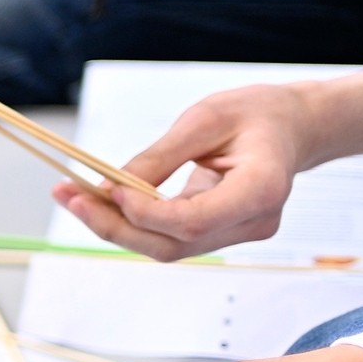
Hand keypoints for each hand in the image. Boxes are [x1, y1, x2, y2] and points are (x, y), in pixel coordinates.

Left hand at [50, 84, 309, 260]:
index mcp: (262, 191)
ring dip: (114, 226)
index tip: (107, 188)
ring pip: (166, 247)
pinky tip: (98, 200)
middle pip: (172, 244)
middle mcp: (253, 223)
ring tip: (71, 196)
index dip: (145, 213)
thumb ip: (161, 156)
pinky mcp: (219, 233)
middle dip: (114, 225)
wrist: (293, 126)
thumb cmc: (256, 114)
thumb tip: (111, 185)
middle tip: (69, 197)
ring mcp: (238, 234)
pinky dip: (131, 222)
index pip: (193, 221)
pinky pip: (169, 237)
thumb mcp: (206, 119)